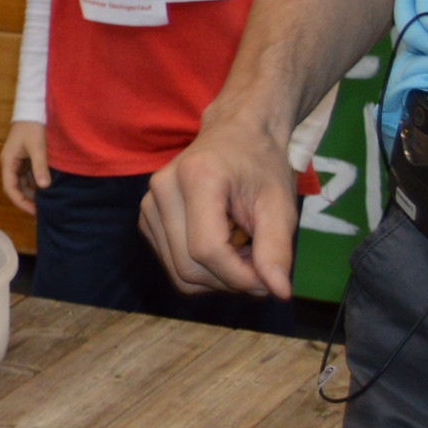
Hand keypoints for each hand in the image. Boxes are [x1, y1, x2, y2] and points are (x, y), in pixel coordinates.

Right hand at [0, 120, 51, 215]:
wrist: (33, 109)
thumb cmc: (33, 127)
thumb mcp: (37, 147)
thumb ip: (40, 167)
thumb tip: (43, 187)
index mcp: (8, 162)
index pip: (10, 188)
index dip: (20, 202)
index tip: (34, 211)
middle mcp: (11, 163)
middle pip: (16, 188)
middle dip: (27, 199)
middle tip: (43, 209)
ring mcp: (18, 161)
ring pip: (23, 183)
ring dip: (33, 192)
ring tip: (48, 200)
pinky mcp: (26, 158)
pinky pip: (29, 175)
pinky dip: (37, 183)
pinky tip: (49, 187)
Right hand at [140, 114, 297, 299]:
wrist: (236, 134)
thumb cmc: (262, 165)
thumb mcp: (280, 205)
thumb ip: (277, 248)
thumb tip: (279, 293)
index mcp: (197, 177)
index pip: (206, 250)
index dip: (239, 277)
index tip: (269, 280)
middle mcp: (162, 189)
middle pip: (188, 267)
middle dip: (230, 280)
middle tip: (261, 266)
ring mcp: (149, 203)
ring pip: (179, 273)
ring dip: (218, 278)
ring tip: (243, 252)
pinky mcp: (147, 217)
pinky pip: (173, 264)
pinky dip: (203, 269)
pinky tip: (224, 247)